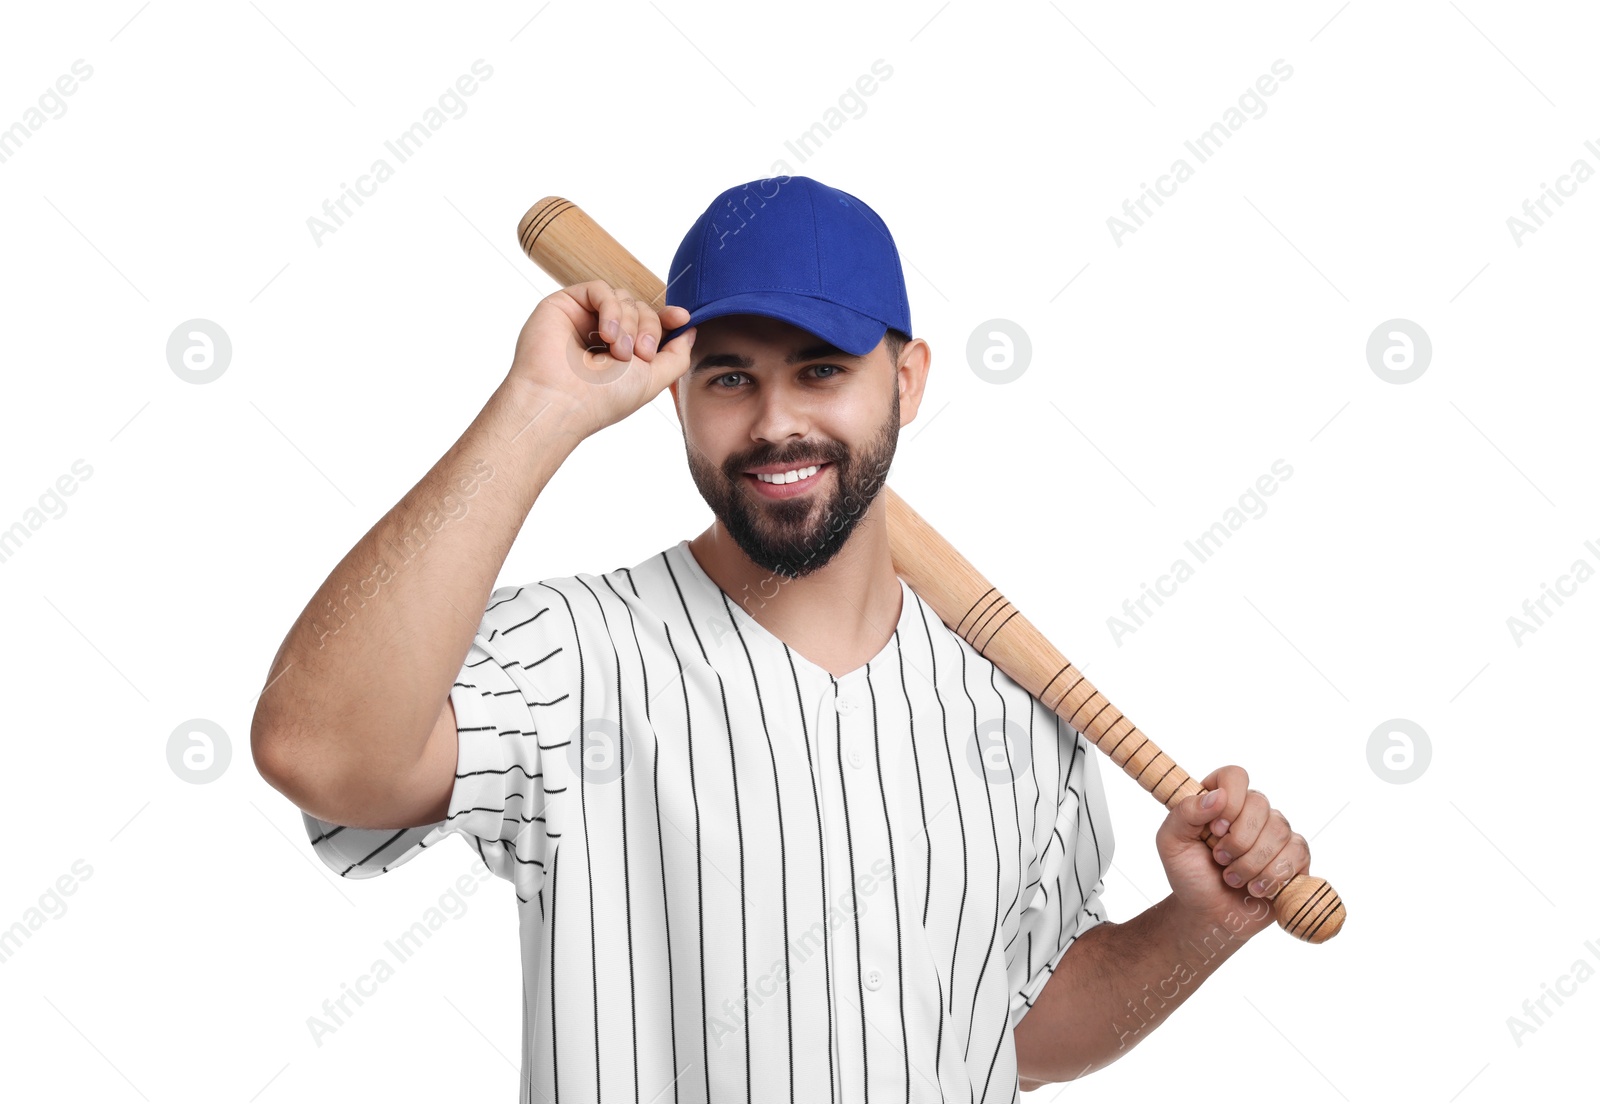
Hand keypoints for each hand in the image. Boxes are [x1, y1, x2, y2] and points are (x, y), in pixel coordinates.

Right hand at [505, 280, 695, 438]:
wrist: (562, 402)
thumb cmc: (604, 398)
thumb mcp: (653, 380)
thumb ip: (677, 355)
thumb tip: (690, 329)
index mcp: (620, 352)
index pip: (648, 323)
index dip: (667, 317)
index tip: (682, 317)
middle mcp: (600, 334)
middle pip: (640, 308)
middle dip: (648, 327)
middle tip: (640, 353)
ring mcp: (582, 318)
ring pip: (623, 298)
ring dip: (629, 322)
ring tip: (618, 350)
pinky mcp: (564, 304)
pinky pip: (600, 289)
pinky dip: (611, 307)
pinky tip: (606, 333)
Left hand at [1155, 764, 1310, 938]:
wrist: (1209, 914)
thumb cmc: (1189, 875)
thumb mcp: (1171, 843)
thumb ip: (1184, 813)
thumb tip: (1218, 796)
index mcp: (1220, 799)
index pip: (1234, 776)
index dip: (1229, 801)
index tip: (1215, 829)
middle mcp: (1251, 811)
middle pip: (1259, 804)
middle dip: (1237, 841)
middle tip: (1220, 860)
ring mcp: (1276, 832)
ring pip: (1278, 832)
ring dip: (1251, 864)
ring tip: (1232, 879)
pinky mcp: (1295, 856)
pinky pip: (1297, 853)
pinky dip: (1272, 876)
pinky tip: (1255, 889)